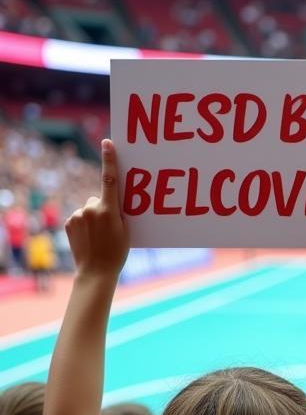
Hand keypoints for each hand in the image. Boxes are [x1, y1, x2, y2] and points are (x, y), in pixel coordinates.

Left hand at [65, 139, 129, 278]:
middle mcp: (90, 209)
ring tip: (99, 236)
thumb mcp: (126, 230)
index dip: (109, 160)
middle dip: (104, 208)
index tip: (107, 143)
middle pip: (98, 199)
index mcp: (108, 210)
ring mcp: (77, 216)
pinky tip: (89, 238)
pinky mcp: (69, 223)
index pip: (109, 180)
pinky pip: (80, 217)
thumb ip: (118, 212)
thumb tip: (111, 203)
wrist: (96, 272)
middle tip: (110, 227)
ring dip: (94, 217)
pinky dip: (84, 224)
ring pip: (89, 208)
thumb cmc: (117, 252)